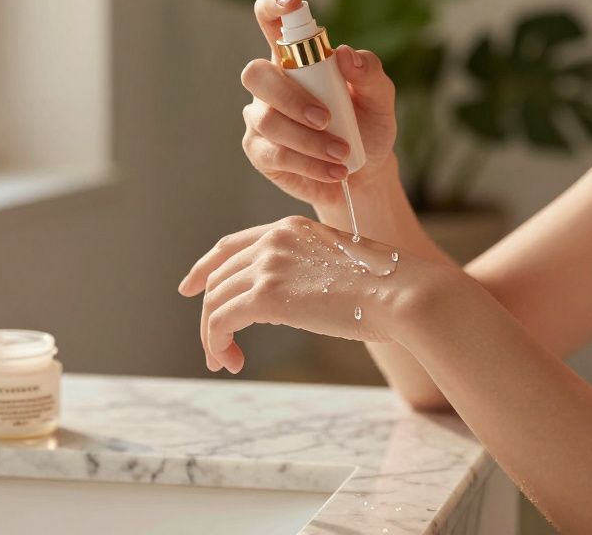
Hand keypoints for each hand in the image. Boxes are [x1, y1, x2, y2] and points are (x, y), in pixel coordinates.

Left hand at [177, 215, 467, 372]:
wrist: (401, 293)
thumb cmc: (386, 290)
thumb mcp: (339, 269)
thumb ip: (307, 276)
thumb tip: (287, 305)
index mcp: (290, 229)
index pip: (230, 246)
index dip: (204, 267)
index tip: (189, 289)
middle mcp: (273, 241)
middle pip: (219, 278)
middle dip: (211, 314)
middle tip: (217, 350)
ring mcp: (268, 265)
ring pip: (215, 301)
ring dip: (212, 336)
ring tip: (225, 362)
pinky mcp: (265, 295)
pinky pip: (220, 321)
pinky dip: (217, 343)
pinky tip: (231, 361)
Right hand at [240, 0, 397, 206]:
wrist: (364, 173)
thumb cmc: (367, 126)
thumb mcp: (380, 98)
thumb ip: (369, 71)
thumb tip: (344, 54)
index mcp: (297, 58)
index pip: (272, 20)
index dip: (274, 5)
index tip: (292, 3)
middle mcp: (272, 83)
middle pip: (255, 74)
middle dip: (290, 97)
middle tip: (325, 118)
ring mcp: (261, 117)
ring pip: (267, 120)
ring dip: (309, 140)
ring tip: (341, 154)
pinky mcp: (259, 152)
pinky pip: (274, 154)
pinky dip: (309, 165)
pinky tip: (333, 171)